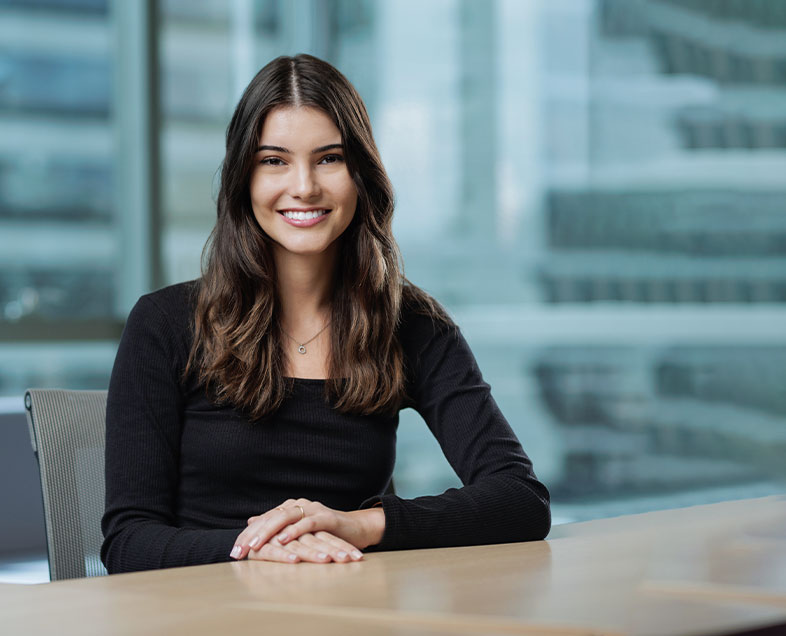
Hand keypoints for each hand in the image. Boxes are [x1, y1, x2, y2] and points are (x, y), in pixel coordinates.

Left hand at [230, 498, 384, 560]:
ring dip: (267, 532)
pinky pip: (307, 523)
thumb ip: (276, 524)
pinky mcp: (326, 517)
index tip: (234, 552)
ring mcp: (312, 509)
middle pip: (270, 518)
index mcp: (290, 508)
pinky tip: (282, 540)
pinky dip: (294, 531)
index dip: (248, 535)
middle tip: (239, 551)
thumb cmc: (326, 533)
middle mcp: (299, 505)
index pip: (264, 520)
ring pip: (285, 518)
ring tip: (254, 545)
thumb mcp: (298, 530)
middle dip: (252, 535)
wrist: (356, 530)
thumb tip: (251, 521)